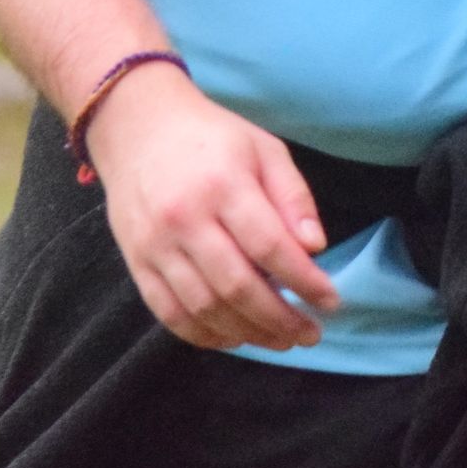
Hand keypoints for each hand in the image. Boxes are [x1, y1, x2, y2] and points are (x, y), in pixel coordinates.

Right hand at [87, 63, 342, 351]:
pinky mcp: (136, 263)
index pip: (269, 246)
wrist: (137, 128)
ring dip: (248, 333)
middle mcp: (185, 218)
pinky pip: (169, 314)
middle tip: (310, 334)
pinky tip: (235, 337)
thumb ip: (292, 197)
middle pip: (237, 285)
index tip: (331, 302)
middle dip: (280, 319)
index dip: (304, 281)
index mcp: (223, 184)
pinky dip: (205, 336)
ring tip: (281, 339)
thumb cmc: (211, 137)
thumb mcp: (263, 149)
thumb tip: (314, 248)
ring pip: (204, 307)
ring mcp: (155, 245)